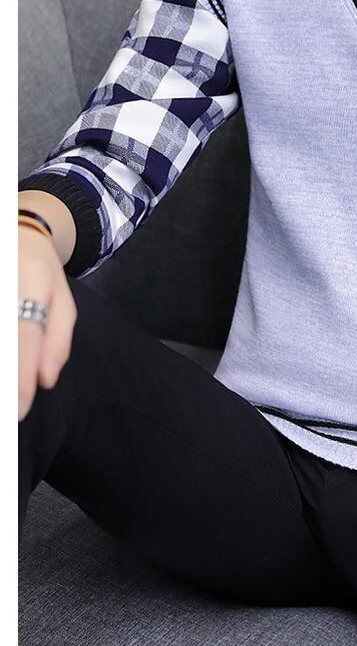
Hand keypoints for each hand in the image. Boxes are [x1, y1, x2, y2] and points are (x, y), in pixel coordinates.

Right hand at [18, 220, 76, 420]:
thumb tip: (46, 381)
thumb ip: (58, 342)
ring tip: (10, 402)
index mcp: (33, 280)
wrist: (16, 230)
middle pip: (5, 340)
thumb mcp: (63, 300)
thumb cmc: (40, 270)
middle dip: (7, 379)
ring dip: (2, 369)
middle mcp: (7, 281)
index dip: (20, 377)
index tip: (19, 410)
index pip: (25, 336)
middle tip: (10, 414)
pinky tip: (6, 371)